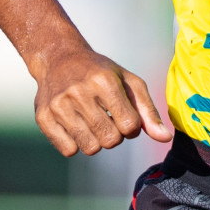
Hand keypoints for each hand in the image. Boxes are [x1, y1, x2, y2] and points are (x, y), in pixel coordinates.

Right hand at [31, 45, 173, 155]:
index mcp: (104, 81)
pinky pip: (68, 150)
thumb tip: (165, 138)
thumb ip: (148, 111)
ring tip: (91, 121)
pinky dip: (76, 144)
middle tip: (107, 118)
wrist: (59, 59)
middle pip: (111, 140)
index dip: (131, 126)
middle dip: (115, 135)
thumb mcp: (128, 82)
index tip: (124, 115)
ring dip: (96, 140)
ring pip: (90, 148)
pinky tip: (75, 125)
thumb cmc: (100, 73)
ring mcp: (59, 106)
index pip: (129, 126)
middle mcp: (79, 92)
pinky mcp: (44, 118)